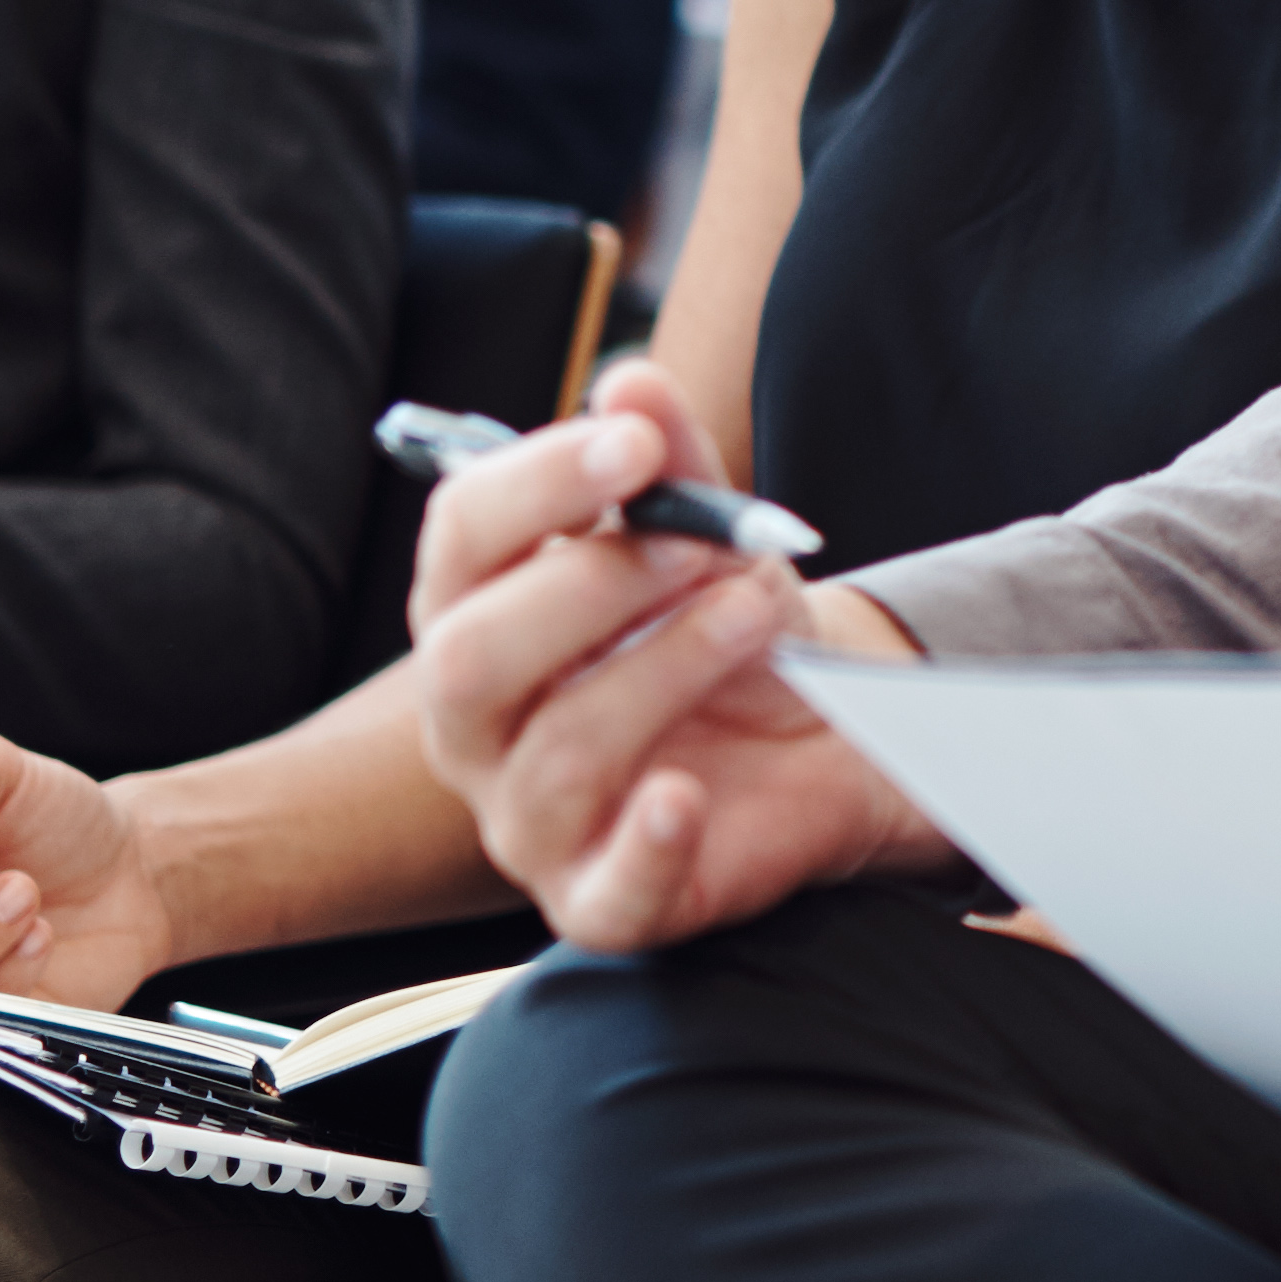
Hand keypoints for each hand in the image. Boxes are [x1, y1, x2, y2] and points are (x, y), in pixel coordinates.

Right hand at [401, 387, 945, 950]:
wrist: (821, 732)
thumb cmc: (729, 623)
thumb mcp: (713, 531)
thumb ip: (672, 462)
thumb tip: (633, 382)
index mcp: (476, 612)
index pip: (459, 539)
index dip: (537, 483)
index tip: (633, 442)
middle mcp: (475, 725)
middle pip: (469, 659)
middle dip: (591, 587)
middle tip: (704, 543)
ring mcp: (528, 820)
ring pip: (558, 753)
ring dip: (664, 669)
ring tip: (753, 616)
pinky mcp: (603, 900)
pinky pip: (605, 891)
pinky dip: (646, 843)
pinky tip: (688, 794)